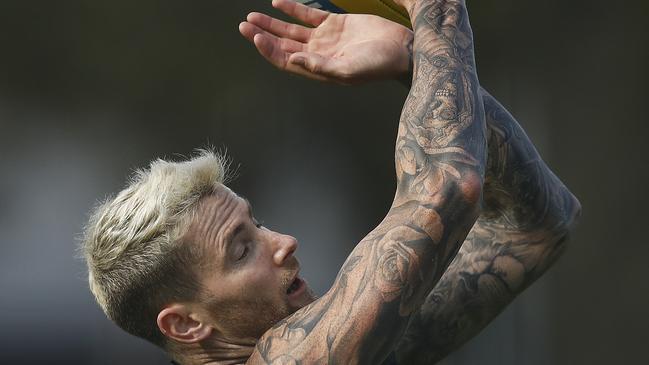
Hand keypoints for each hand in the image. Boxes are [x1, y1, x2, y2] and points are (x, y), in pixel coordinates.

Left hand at [239, 0, 412, 84]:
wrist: (400, 48)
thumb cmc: (377, 65)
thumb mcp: (349, 70)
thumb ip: (320, 66)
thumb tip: (294, 60)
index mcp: (318, 68)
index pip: (285, 60)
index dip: (268, 50)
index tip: (256, 37)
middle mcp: (317, 54)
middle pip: (282, 45)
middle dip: (262, 36)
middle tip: (243, 25)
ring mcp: (324, 38)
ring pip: (290, 31)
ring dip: (271, 24)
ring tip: (251, 17)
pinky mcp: (334, 23)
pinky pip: (307, 15)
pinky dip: (292, 9)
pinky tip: (277, 3)